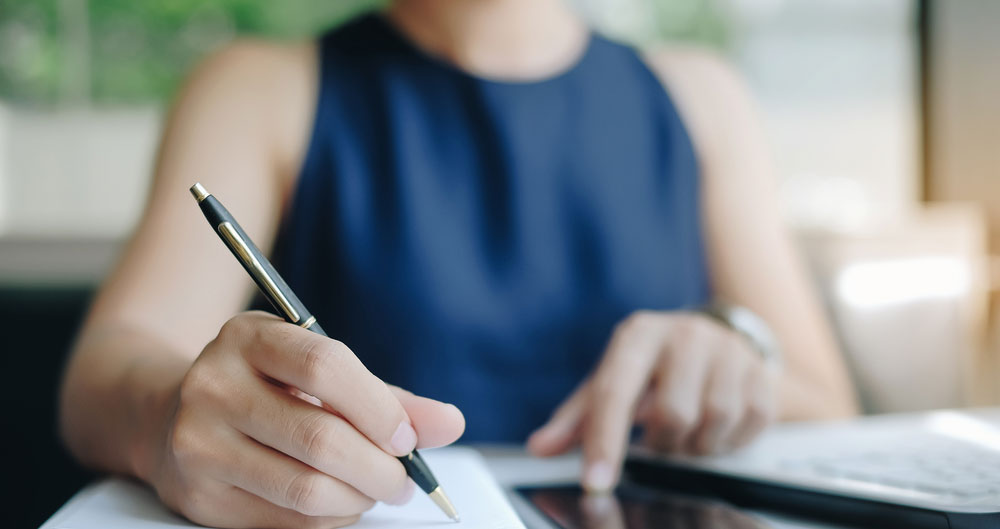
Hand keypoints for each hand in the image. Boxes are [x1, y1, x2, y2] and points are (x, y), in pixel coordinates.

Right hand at [137, 311, 464, 528]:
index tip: (407, 438)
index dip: (379, 409)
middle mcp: (214, 385)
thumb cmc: (260, 386)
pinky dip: (332, 519)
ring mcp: (199, 443)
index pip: (324, 368)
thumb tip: (448, 423)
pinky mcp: (200, 497)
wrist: (166, 414)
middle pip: (321, 438)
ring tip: (376, 490)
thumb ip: (383, 396)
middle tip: (403, 479)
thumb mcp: (312, 369)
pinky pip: (287, 522)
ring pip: (306, 489)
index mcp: (248, 337)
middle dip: (381, 469)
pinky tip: (341, 503)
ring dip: (360, 499)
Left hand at [527, 311, 776, 490]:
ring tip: (687, 430)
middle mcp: (684, 334)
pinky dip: (728, 440)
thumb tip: (541, 447)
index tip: (596, 483)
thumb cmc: (652, 367)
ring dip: (696, 444)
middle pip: (673, 415)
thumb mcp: (611, 381)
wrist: (715, 339)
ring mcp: (728, 350)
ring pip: (712, 423)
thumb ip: (576, 418)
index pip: (615, 393)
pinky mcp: (761, 372)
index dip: (604, 442)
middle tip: (661, 439)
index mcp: (638, 335)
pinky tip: (716, 426)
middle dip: (664, 443)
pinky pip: (748, 424)